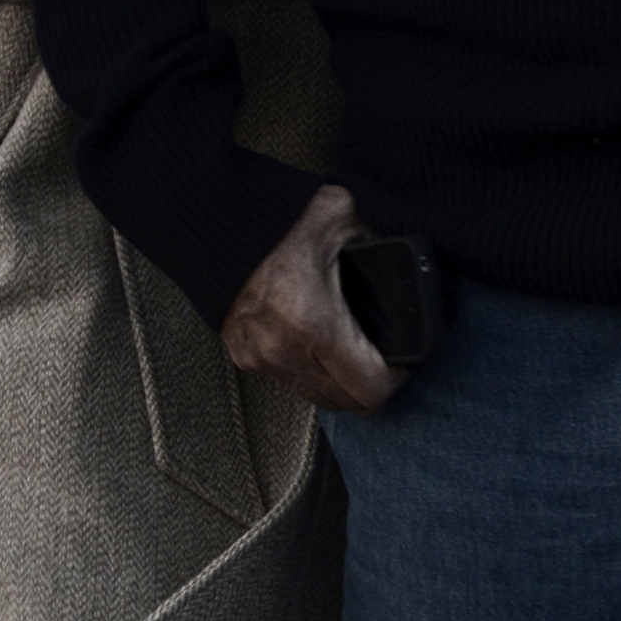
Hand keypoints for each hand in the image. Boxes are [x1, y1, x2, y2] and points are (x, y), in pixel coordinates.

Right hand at [219, 184, 402, 415]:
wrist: (212, 217)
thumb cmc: (278, 217)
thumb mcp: (343, 218)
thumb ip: (381, 240)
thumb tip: (408, 255)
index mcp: (315, 323)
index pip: (370, 389)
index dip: (395, 378)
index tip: (401, 360)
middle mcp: (285, 351)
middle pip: (346, 404)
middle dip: (371, 386)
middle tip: (382, 359)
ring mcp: (261, 358)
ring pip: (317, 398)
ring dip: (340, 384)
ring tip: (354, 354)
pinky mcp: (243, 356)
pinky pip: (289, 382)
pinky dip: (310, 373)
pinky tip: (319, 347)